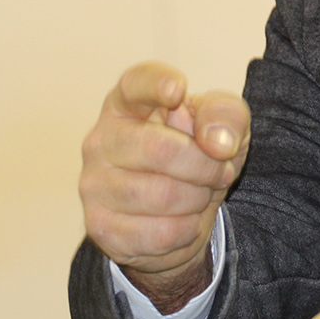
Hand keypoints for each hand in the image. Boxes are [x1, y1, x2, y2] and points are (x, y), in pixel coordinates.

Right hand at [79, 61, 249, 310]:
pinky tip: (182, 220)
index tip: (178, 91)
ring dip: (198, 198)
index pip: (134, 85)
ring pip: (163, 196)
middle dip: (206, 166)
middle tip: (220, 171)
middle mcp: (100, 140)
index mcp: (126, 103)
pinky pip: (159, 233)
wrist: (182, 211)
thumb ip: (225, 116)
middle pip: (161, 150)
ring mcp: (94, 185)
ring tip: (199, 194)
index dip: (155, 85)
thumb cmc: (196, 152)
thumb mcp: (222, 125)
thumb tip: (217, 141)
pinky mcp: (99, 227)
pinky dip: (186, 230)